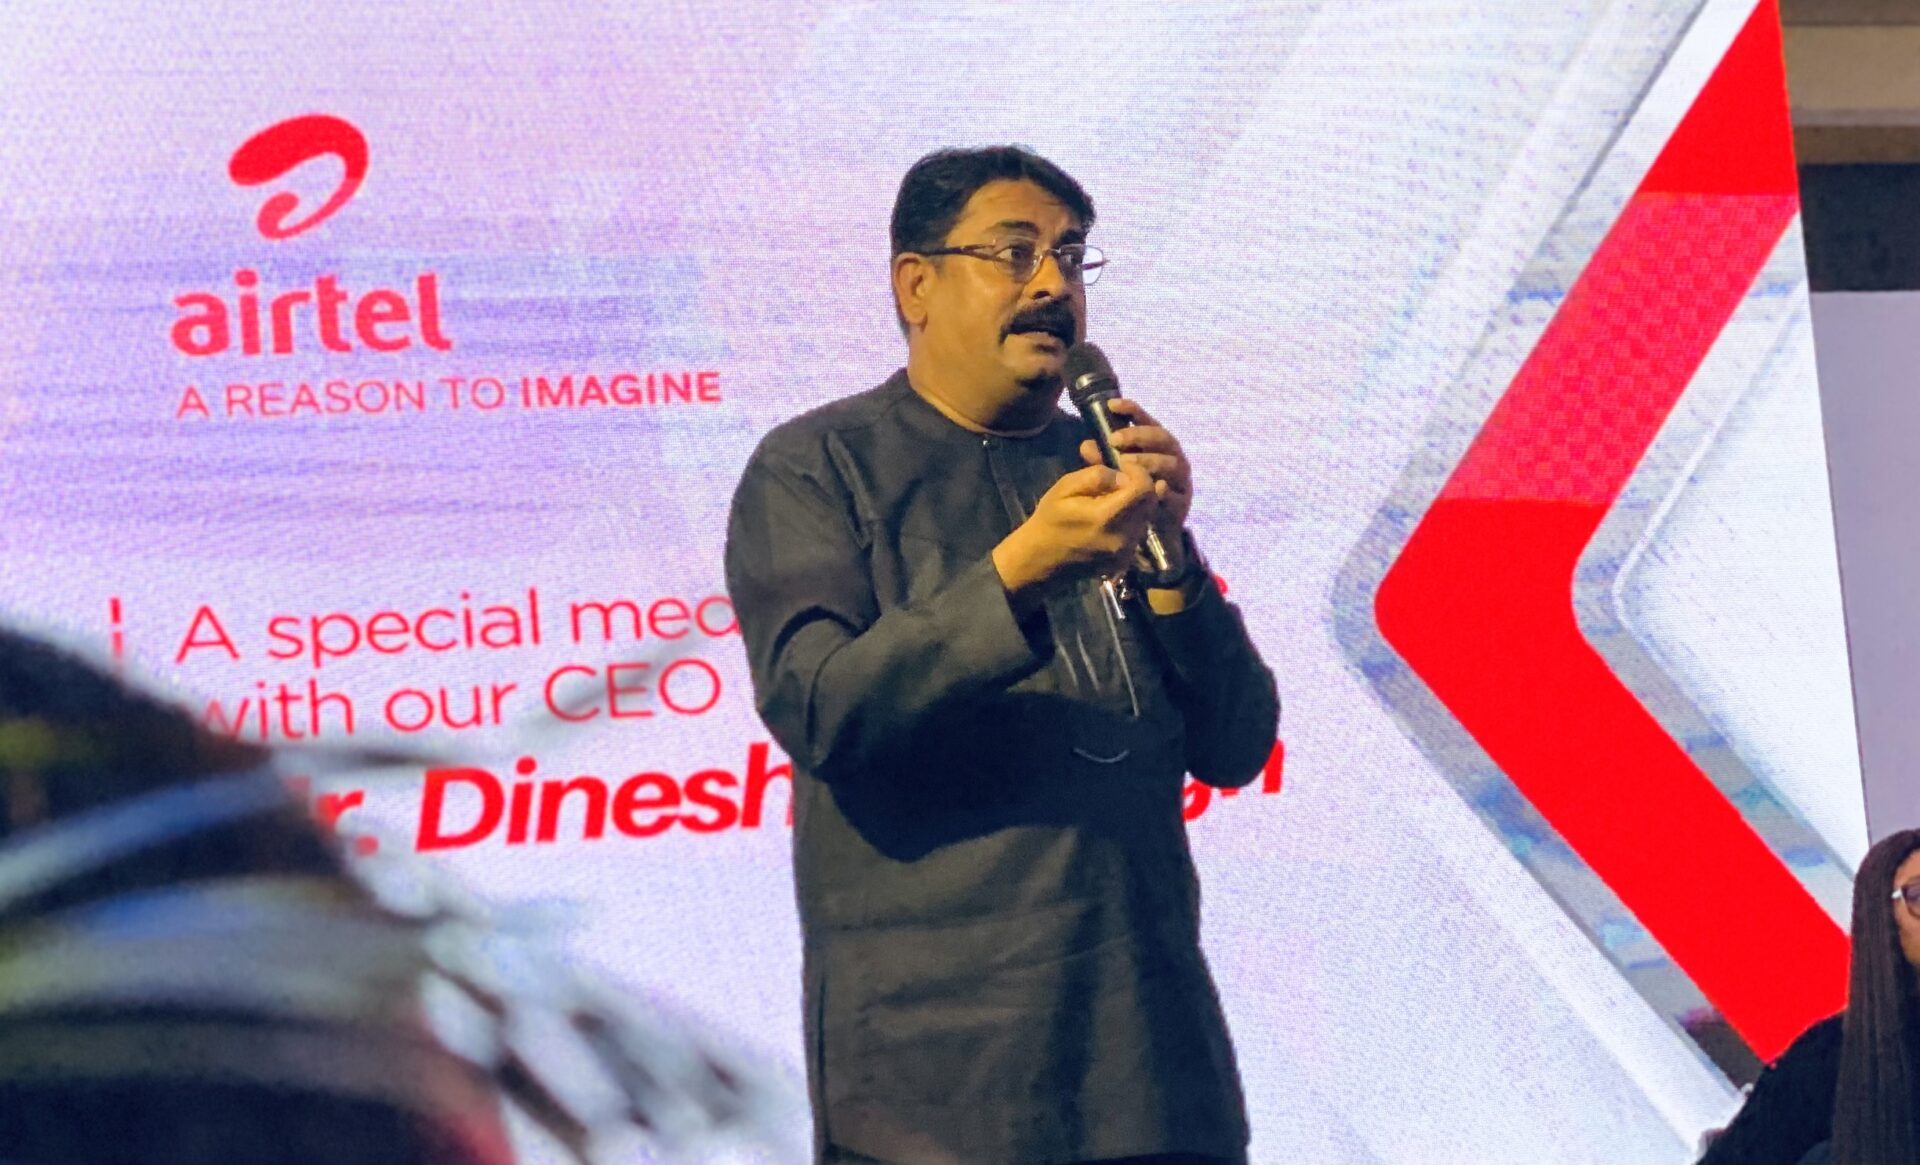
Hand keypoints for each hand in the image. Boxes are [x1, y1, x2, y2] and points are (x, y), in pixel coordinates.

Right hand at [993, 460, 1155, 611]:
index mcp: (1106, 517)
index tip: (1122, 467)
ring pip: (1147, 516)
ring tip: (1112, 498)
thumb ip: (1096, 476)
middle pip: (1150, 502)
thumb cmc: (1049, 519)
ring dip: (1136, 502)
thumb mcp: (1064, 487)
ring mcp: (1125, 552)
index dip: (1138, 472)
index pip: (1144, 488)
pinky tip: (1112, 516)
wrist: (1040, 560)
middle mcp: (1123, 537)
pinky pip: (1138, 531)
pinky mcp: (1125, 560)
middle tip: (1119, 480)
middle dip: (1139, 485)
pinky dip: (1131, 518)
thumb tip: (1122, 475)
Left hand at [1079, 398, 1191, 561]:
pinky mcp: (1183, 502)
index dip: (1132, 410)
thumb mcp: (1114, 473)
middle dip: (1138, 436)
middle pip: (1162, 438)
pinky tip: (1151, 486)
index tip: (1111, 405)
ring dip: (1148, 460)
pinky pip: (1176, 493)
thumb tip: (1087, 445)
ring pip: (1171, 463)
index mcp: (1158, 445)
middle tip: (1114, 440)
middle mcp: (1173, 457)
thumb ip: (1102, 458)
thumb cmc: (1131, 492)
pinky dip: (1164, 489)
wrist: (1150, 530)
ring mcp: (1180, 479)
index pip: (1148, 421)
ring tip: (1125, 462)